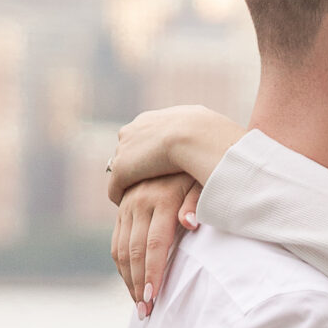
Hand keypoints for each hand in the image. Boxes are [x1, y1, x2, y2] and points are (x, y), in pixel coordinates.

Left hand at [108, 104, 243, 202]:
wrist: (197, 135)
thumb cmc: (211, 133)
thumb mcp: (205, 126)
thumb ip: (200, 131)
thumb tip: (210, 129)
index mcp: (154, 119)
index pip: (142, 134)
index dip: (149, 151)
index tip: (156, 164)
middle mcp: (135, 129)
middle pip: (127, 149)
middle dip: (134, 164)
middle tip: (144, 181)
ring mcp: (126, 149)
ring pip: (121, 168)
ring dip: (129, 181)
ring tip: (138, 199)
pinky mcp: (123, 170)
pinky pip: (116, 188)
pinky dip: (122, 197)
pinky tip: (133, 208)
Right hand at [113, 172, 198, 312]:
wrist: (178, 144)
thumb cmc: (199, 171)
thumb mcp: (204, 182)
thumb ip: (198, 203)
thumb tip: (190, 224)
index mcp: (163, 199)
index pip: (155, 244)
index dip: (153, 272)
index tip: (154, 298)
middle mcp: (141, 202)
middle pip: (135, 251)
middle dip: (139, 284)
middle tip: (146, 312)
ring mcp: (129, 205)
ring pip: (121, 249)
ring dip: (128, 279)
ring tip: (139, 305)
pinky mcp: (123, 208)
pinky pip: (117, 241)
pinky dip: (122, 265)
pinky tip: (131, 283)